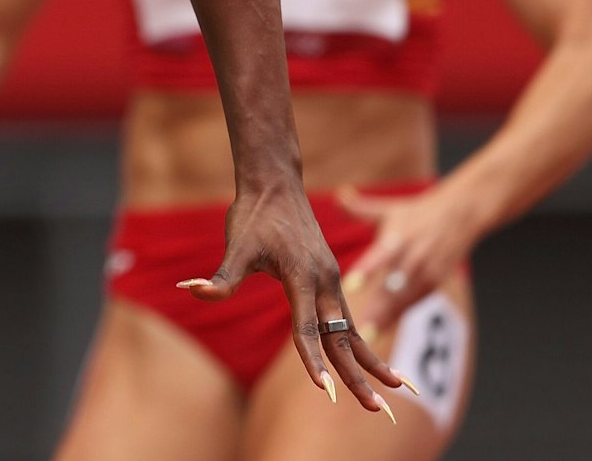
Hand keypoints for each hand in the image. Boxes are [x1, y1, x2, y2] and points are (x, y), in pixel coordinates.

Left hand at [179, 183, 404, 414]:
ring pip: (352, 329)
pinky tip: (371, 358)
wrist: (275, 182)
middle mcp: (325, 282)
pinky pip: (348, 316)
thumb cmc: (255, 214)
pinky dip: (361, 340)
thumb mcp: (237, 245)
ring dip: (371, 360)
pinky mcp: (330, 278)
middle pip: (342, 337)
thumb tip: (192, 289)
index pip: (307, 328)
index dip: (312, 360)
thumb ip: (221, 277)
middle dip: (358, 374)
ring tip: (398, 388)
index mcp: (303, 276)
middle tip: (377, 409)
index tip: (324, 390)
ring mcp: (331, 280)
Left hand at [340, 184, 478, 337]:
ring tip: (365, 341)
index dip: (367, 270)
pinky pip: (411, 305)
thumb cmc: (414, 212)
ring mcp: (425, 274)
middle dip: (375, 308)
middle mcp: (413, 258)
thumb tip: (338, 196)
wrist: (459, 216)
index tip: (350, 285)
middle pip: (392, 286)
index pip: (381, 255)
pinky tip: (380, 334)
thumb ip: (361, 208)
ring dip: (385, 320)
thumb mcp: (389, 208)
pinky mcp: (432, 285)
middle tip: (354, 329)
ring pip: (403, 301)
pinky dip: (397, 319)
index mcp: (399, 237)